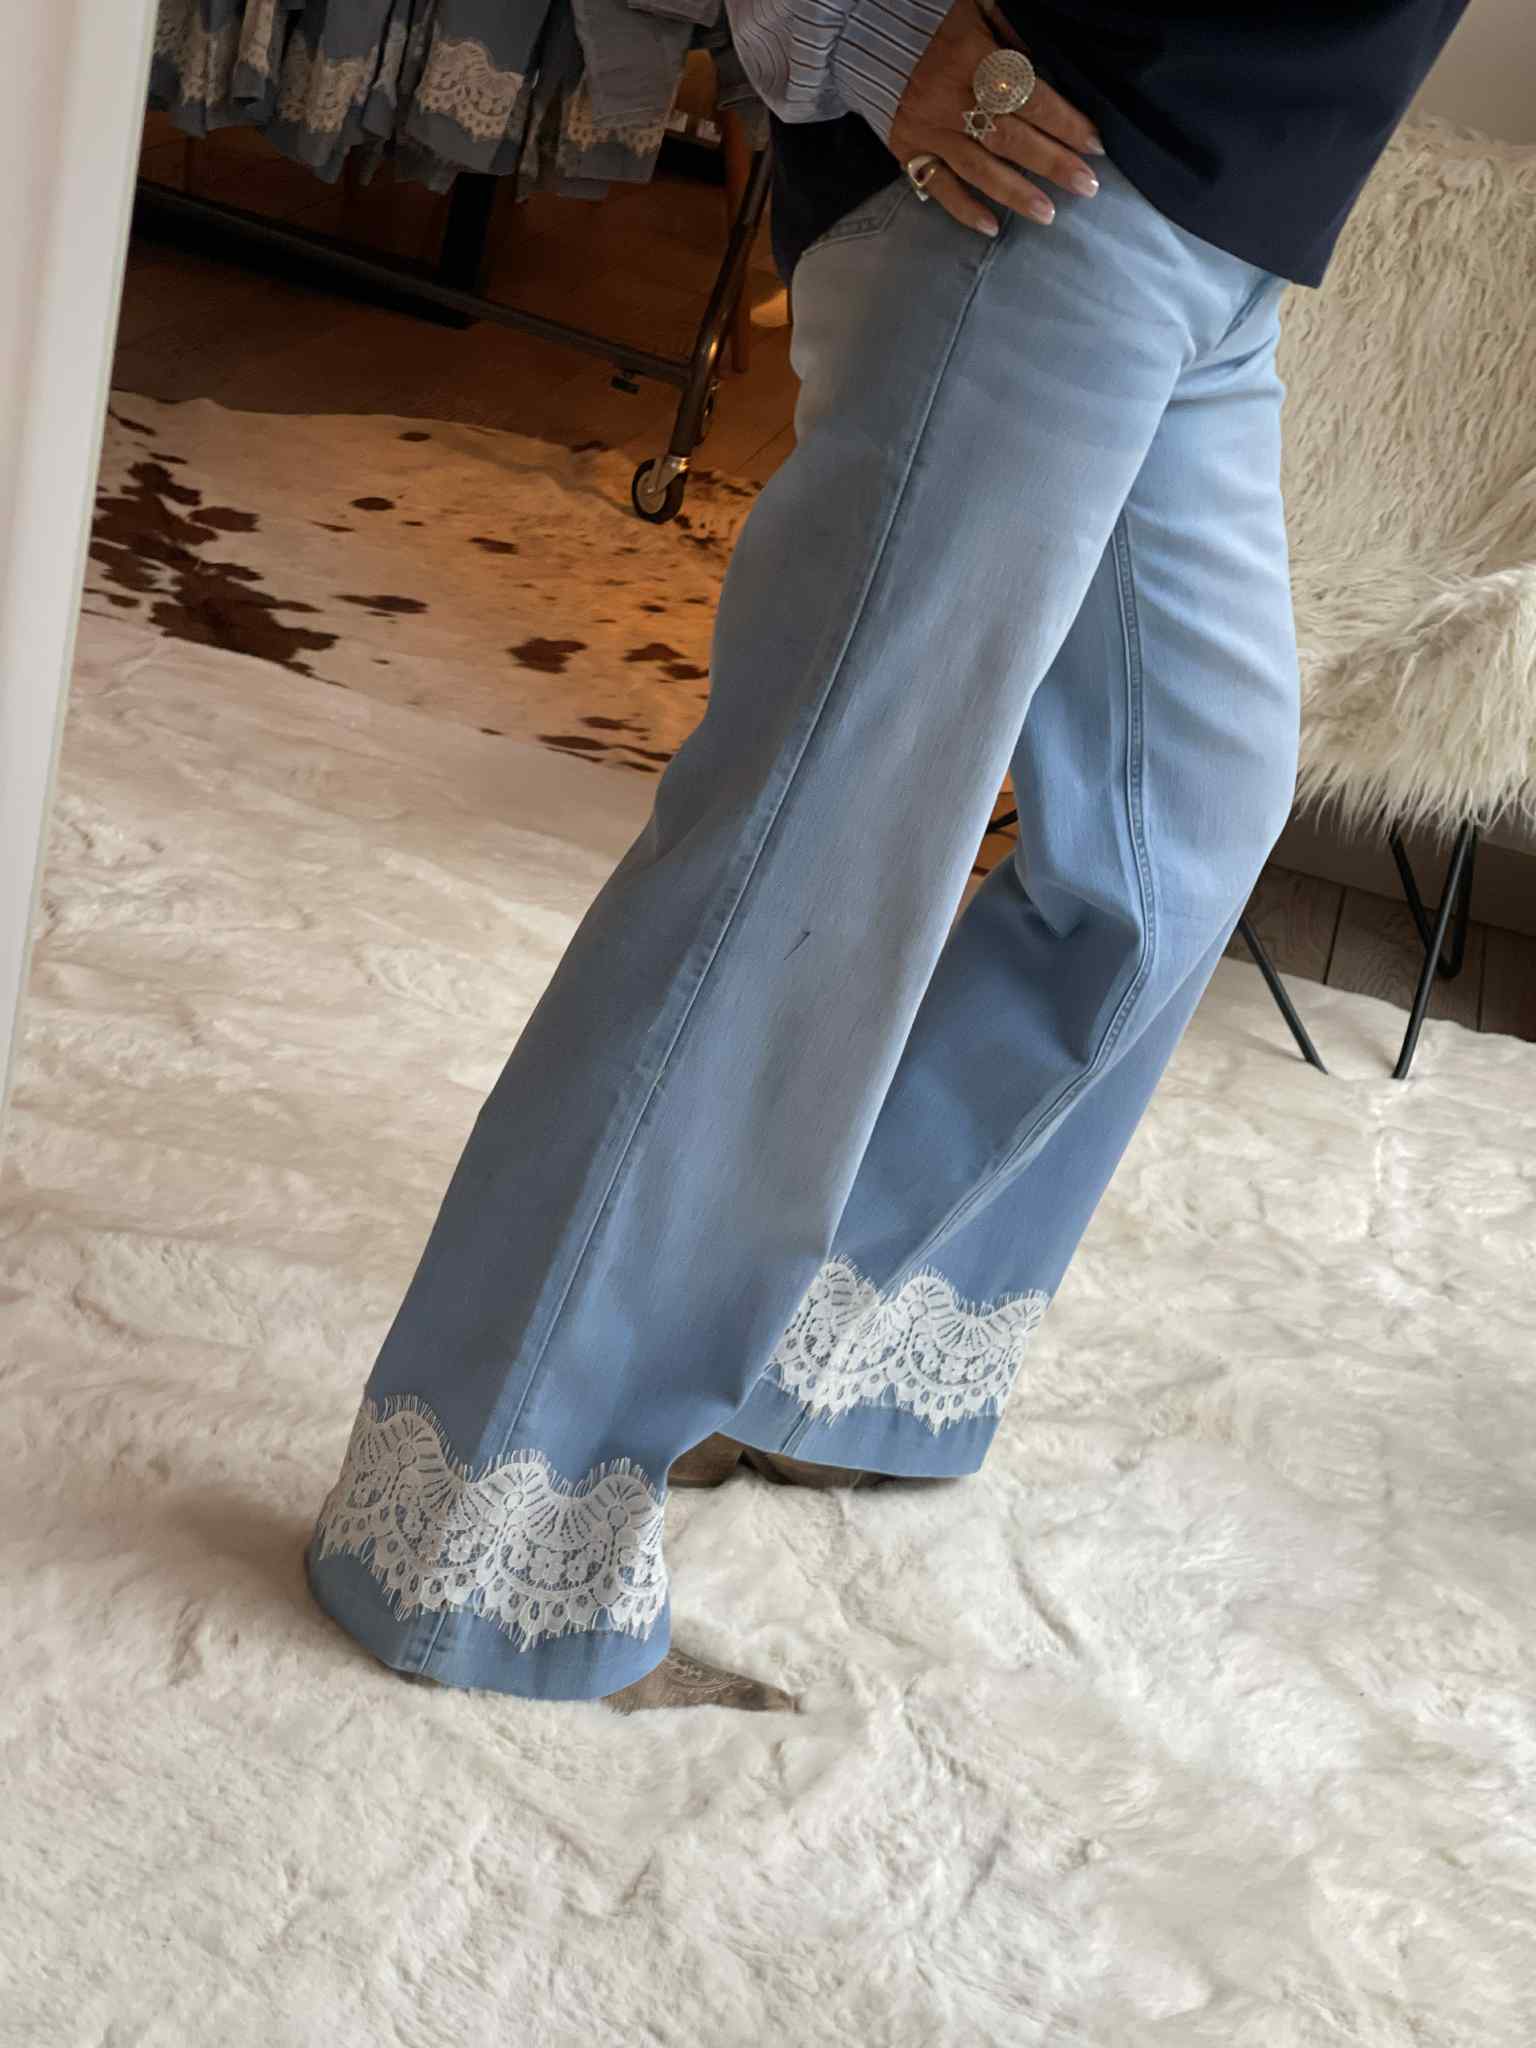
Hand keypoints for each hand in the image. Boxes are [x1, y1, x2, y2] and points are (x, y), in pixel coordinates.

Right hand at [889, 0, 1103, 236]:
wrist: (871, 36)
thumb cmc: (937, 22)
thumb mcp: (979, 8)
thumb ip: (1014, 32)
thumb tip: (1052, 61)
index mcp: (973, 59)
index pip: (1028, 95)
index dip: (1063, 122)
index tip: (1093, 144)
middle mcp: (951, 99)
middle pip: (1010, 138)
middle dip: (1051, 163)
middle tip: (1086, 186)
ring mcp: (929, 129)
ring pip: (978, 168)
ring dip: (1016, 193)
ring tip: (1048, 214)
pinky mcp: (908, 149)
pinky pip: (937, 185)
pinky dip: (963, 208)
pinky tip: (991, 226)